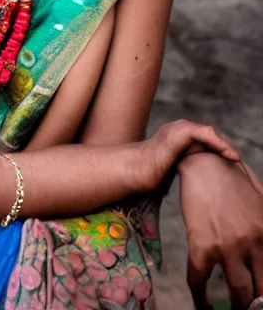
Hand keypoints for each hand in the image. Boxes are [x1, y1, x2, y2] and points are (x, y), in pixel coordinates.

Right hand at [143, 120, 239, 189]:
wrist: (139, 170)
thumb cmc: (151, 174)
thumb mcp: (175, 167)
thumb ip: (186, 165)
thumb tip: (201, 180)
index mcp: (177, 136)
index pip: (203, 139)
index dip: (217, 149)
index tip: (230, 162)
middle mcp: (178, 128)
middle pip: (208, 135)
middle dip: (222, 146)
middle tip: (235, 160)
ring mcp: (179, 128)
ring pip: (209, 133)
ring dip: (223, 145)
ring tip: (234, 157)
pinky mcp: (181, 131)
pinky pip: (206, 134)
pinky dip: (219, 143)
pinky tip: (228, 154)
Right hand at [179, 152, 262, 309]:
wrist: (202, 161)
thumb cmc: (230, 177)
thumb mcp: (260, 198)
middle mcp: (251, 242)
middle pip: (260, 291)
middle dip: (255, 306)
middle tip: (250, 309)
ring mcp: (226, 245)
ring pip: (238, 292)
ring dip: (237, 307)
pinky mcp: (201, 244)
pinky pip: (198, 280)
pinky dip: (200, 297)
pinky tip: (203, 303)